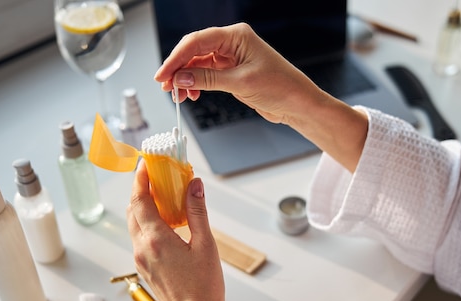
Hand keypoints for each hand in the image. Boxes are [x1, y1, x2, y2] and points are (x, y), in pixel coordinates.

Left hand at [126, 160, 225, 300]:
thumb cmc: (204, 288)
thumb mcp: (206, 245)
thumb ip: (197, 212)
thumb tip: (194, 185)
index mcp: (156, 240)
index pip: (140, 200)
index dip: (141, 178)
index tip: (146, 163)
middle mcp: (143, 248)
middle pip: (133, 209)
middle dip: (141, 189)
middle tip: (155, 175)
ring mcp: (141, 259)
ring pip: (135, 224)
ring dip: (144, 206)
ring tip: (163, 195)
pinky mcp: (145, 268)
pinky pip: (140, 237)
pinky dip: (148, 222)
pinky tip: (166, 221)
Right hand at [154, 23, 368, 171]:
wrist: (298, 103)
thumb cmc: (280, 87)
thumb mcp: (241, 83)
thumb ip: (208, 79)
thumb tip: (180, 77)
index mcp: (236, 36)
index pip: (197, 42)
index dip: (176, 58)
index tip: (163, 75)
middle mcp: (232, 43)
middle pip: (194, 50)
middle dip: (178, 68)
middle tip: (167, 87)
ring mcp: (231, 57)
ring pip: (198, 64)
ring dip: (186, 78)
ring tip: (179, 95)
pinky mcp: (232, 71)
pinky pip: (207, 74)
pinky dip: (197, 83)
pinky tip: (192, 94)